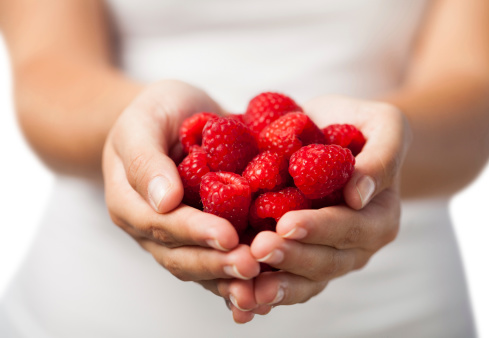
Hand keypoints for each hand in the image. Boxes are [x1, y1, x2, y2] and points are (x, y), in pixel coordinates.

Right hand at [102, 80, 260, 311]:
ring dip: (229, 277)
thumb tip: (164, 201)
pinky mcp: (203, 234)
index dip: (195, 232)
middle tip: (252, 266)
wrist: (173, 116)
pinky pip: (218, 259)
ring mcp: (177, 236)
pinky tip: (263, 285)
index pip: (161, 225)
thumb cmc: (156, 113)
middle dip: (217, 263)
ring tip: (261, 279)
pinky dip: (236, 277)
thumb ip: (146, 160)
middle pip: (181, 256)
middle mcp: (151, 228)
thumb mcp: (143, 123)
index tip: (228, 235)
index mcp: (129, 203)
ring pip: (201, 267)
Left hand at [247, 95, 410, 309]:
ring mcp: (329, 256)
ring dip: (275, 286)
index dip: (320, 228)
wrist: (335, 136)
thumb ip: (381, 157)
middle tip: (258, 250)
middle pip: (326, 262)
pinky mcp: (302, 257)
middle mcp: (356, 245)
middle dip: (291, 258)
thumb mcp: (385, 126)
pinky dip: (263, 291)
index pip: (351, 227)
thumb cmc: (361, 126)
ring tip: (245, 290)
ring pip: (305, 281)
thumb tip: (358, 195)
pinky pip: (286, 280)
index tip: (286, 223)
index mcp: (379, 216)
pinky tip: (237, 299)